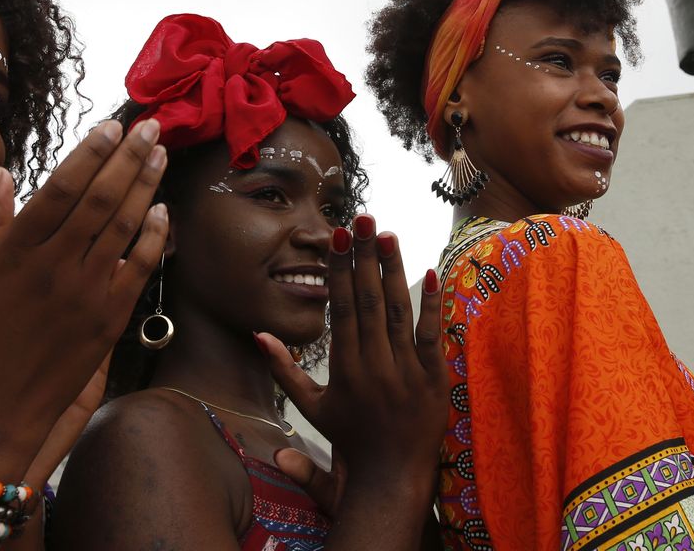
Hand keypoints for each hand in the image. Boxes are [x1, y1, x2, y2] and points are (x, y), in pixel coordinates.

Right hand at [0, 119, 168, 477]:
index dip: (89, 154)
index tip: (111, 126)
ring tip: (161, 153)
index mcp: (15, 254)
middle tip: (151, 125)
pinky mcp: (107, 321)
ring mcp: (85, 295)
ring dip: (146, 186)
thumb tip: (0, 172)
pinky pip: (137, 270)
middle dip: (129, 157)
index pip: (60, 189)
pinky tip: (164, 211)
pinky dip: (153, 238)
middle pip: (100, 200)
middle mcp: (54, 269)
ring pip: (123, 228)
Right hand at [258, 213, 448, 509]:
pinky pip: (433, 335)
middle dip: (365, 256)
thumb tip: (259, 334)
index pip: (342, 308)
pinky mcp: (434, 378)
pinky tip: (428, 272)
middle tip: (364, 217)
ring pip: (400, 311)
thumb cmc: (350, 439)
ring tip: (389, 234)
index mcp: (345, 368)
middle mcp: (375, 365)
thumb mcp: (312, 407)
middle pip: (369, 300)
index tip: (339, 236)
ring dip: (394, 269)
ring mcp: (407, 371)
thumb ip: (284, 370)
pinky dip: (432, 304)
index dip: (340, 269)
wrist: (391, 477)